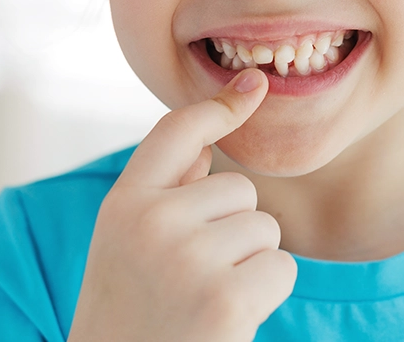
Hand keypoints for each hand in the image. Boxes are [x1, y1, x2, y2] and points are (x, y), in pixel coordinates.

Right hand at [68, 69, 295, 341]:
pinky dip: (267, 294)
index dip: (220, 106)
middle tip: (191, 280)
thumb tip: (212, 142)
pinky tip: (228, 319)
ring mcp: (187, 259)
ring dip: (250, 265)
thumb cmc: (132, 312)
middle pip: (240, 190)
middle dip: (233, 231)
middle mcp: (149, 223)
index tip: (254, 85)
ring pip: (265, 229)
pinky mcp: (226, 297)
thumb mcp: (126, 246)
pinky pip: (282, 268)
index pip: (175, 133)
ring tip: (204, 300)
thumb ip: (164, 193)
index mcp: (122, 206)